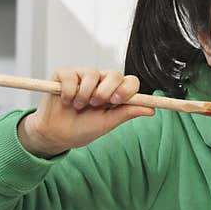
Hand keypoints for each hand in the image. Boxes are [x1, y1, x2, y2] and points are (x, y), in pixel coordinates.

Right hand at [18, 68, 153, 156]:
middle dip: (106, 91)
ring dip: (85, 94)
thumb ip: (128, 112)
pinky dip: (69, 91)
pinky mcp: (64, 74)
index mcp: (114, 92)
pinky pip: (71, 76)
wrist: (58, 135)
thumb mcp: (108, 122)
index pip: (130, 81)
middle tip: (96, 104)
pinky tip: (66, 100)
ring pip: (92, 74)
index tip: (117, 101)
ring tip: (79, 106)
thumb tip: (152, 109)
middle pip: (114, 74)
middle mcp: (100, 81)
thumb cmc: (84, 128)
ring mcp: (83, 76)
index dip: (126, 89)